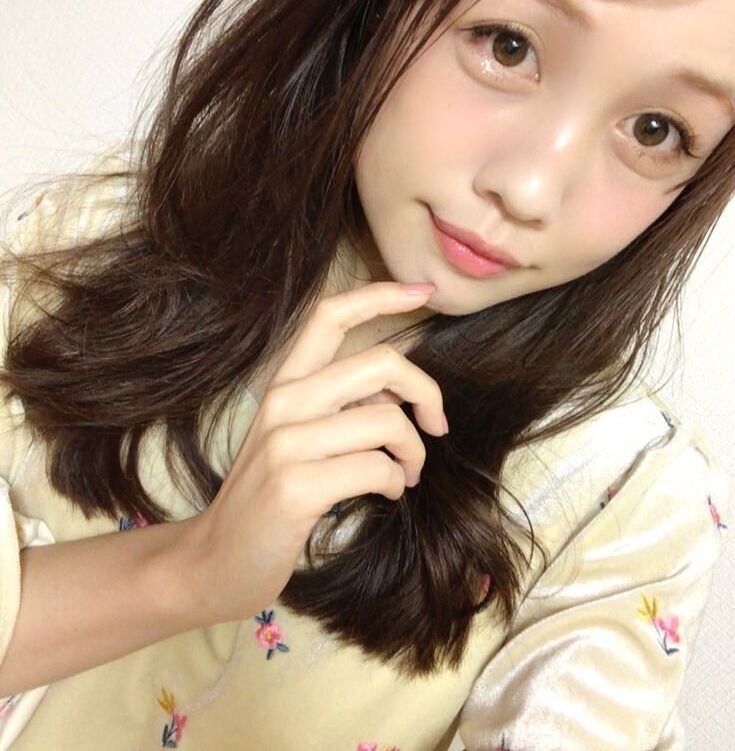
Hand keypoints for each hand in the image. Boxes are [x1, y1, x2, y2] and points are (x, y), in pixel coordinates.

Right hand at [189, 281, 446, 623]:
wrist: (216, 561)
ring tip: (406, 474)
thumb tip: (398, 398)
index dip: (382, 295)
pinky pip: (376, 469)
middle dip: (426, 391)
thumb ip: (337, 407)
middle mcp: (283, 402)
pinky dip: (394, 483)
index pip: (330, 315)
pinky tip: (386, 494)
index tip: (422, 291)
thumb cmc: (267, 499)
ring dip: (414, 453)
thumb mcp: (294, 439)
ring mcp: (286, 443)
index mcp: (284, 384)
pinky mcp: (296, 486)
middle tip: (436, 425)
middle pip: (379, 362)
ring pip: (387, 422)